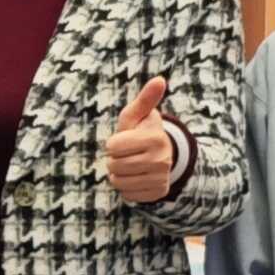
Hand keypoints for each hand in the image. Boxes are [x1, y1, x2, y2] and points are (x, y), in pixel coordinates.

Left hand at [104, 76, 179, 203]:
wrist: (160, 154)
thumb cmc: (140, 131)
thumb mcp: (137, 115)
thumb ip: (145, 99)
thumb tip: (159, 79)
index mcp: (155, 138)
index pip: (112, 146)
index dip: (113, 143)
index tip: (124, 139)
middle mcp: (162, 160)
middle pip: (114, 166)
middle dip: (114, 159)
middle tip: (126, 153)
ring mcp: (161, 178)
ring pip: (118, 182)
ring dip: (118, 174)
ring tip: (129, 165)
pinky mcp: (158, 193)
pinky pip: (127, 194)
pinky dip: (126, 187)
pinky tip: (135, 177)